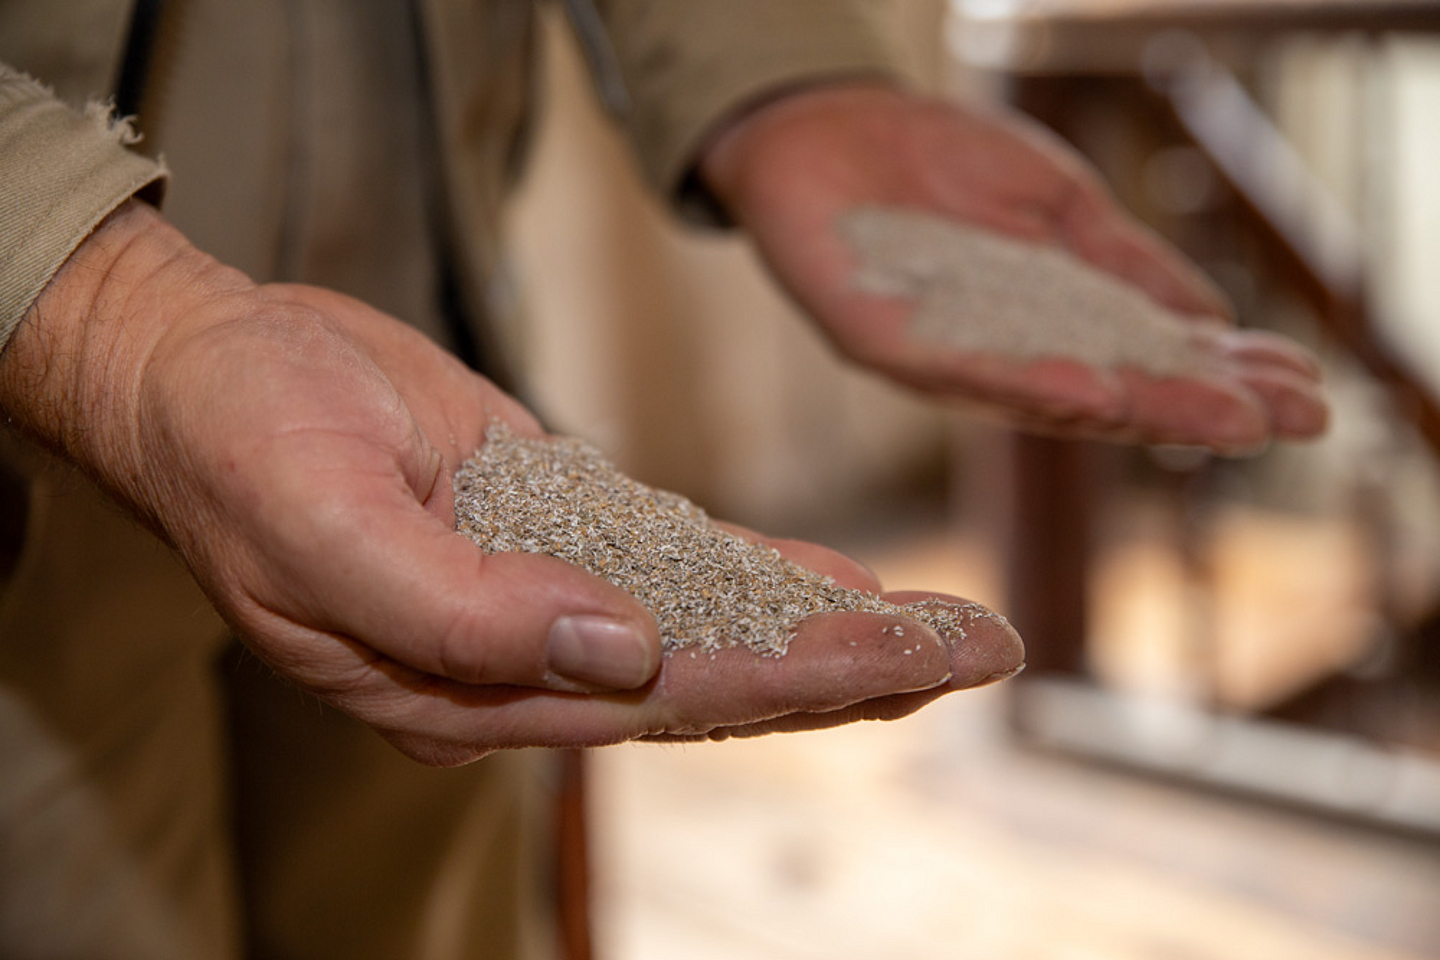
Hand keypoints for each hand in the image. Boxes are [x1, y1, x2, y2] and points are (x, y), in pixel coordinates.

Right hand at [0, 202, 1020, 763]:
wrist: (207, 373)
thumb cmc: (244, 446)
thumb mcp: (324, 528)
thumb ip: (461, 616)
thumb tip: (617, 652)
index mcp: (466, 691)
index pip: (662, 700)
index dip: (793, 681)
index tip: (905, 661)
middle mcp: (520, 663)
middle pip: (714, 681)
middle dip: (849, 670)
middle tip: (979, 653)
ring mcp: (541, 599)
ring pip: (712, 629)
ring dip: (828, 632)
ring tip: (945, 635)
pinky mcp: (553, 528)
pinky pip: (677, 563)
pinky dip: (764, 573)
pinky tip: (841, 586)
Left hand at [699, 83, 1327, 451]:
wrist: (824, 128)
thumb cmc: (940, 168)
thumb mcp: (1054, 207)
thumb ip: (1121, 265)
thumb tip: (1211, 322)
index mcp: (1044, 329)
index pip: (1140, 365)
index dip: (1217, 382)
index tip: (1300, 396)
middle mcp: (995, 358)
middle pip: (1106, 393)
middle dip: (1195, 408)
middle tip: (1286, 422)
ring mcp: (936, 355)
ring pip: (1042, 393)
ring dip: (1134, 407)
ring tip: (1219, 418)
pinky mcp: (874, 339)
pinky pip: (952, 368)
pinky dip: (1023, 380)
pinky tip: (1093, 390)